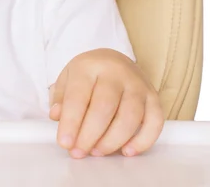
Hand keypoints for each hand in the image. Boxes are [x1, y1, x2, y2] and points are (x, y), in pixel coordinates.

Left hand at [49, 49, 163, 157]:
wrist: (114, 59)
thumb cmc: (89, 74)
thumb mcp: (68, 78)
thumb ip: (60, 98)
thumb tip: (57, 116)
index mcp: (89, 66)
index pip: (78, 96)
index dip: (71, 122)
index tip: (64, 143)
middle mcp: (116, 73)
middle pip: (104, 108)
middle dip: (90, 135)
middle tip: (79, 152)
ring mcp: (138, 84)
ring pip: (130, 117)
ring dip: (112, 141)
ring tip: (97, 152)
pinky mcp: (153, 97)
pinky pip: (154, 123)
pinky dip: (142, 141)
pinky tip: (126, 151)